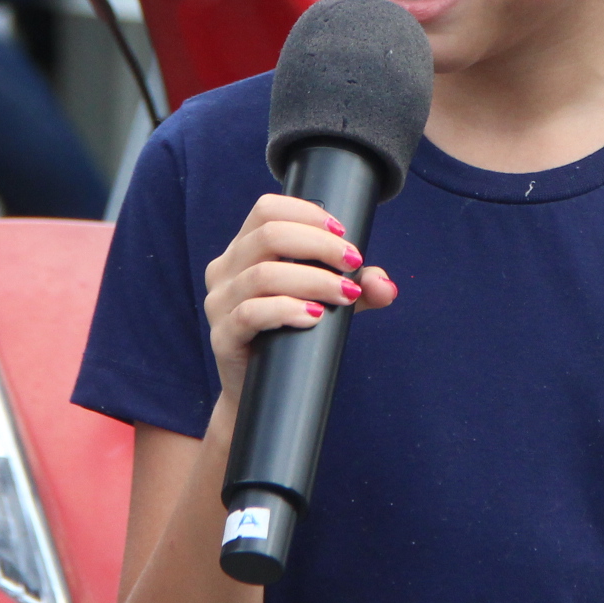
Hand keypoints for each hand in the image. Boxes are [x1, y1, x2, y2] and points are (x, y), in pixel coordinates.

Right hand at [202, 194, 395, 399]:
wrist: (263, 393)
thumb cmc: (292, 335)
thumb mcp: (327, 301)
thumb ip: (358, 287)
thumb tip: (385, 285)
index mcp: (243, 250)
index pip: (266, 209)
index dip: (306, 213)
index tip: (343, 233)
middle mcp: (225, 270)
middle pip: (268, 235)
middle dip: (319, 245)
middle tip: (353, 262)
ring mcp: (219, 304)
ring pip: (263, 274)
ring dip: (313, 280)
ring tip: (346, 294)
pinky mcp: (222, 337)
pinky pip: (251, 313)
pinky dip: (287, 309)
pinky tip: (314, 316)